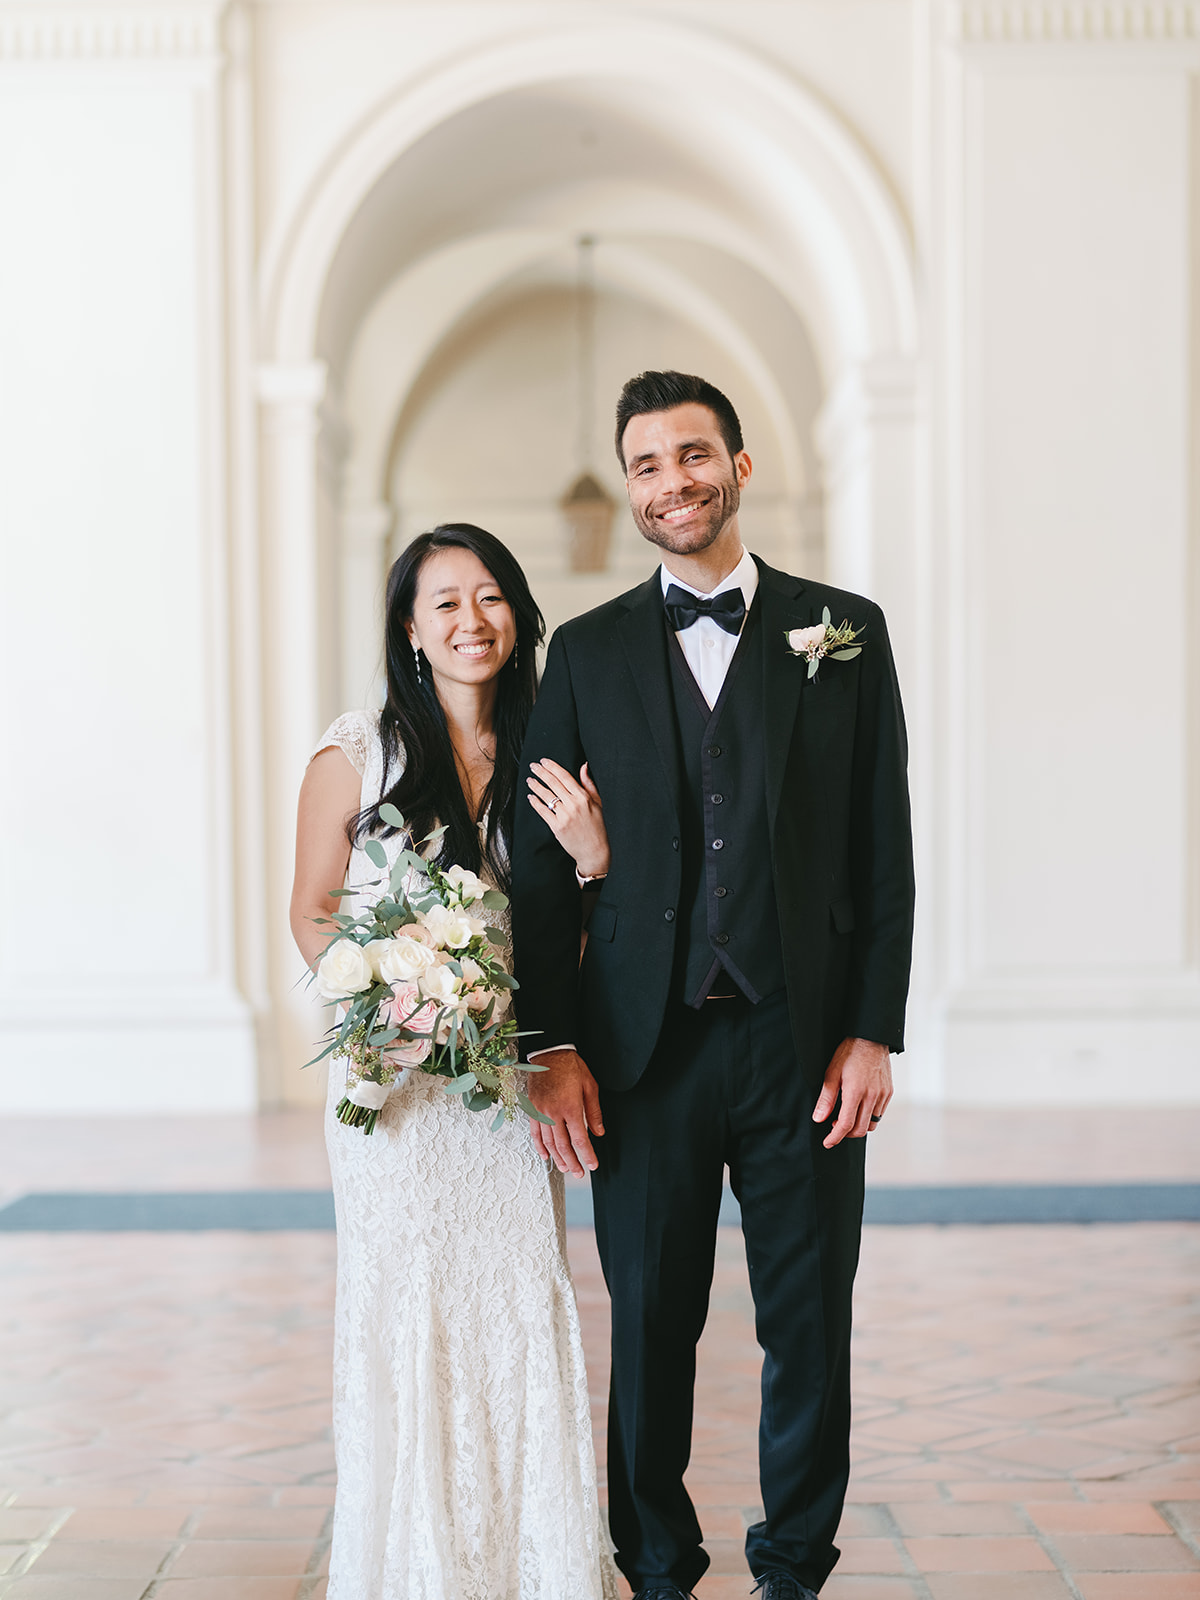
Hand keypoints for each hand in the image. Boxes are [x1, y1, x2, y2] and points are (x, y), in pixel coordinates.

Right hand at [525, 1048, 603, 1174]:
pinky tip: (545, 1155)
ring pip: (548, 1142)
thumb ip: (594, 1111)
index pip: (580, 1139)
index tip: (592, 1165)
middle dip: (572, 1162)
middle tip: (579, 1172)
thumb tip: (599, 1132)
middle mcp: (553, 1112)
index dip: (587, 1155)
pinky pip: (534, 1132)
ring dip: (557, 1158)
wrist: (549, 1053)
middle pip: (563, 1145)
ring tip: (565, 1168)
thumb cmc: (570, 1066)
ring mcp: (540, 1112)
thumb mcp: (589, 1085)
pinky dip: (540, 1146)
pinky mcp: (532, 1109)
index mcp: (570, 1106)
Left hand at [526, 758, 609, 878]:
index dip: (552, 767)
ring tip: (529, 780)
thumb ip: (589, 784)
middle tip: (533, 766)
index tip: (544, 761)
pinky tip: (531, 797)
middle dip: (541, 772)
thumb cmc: (599, 827)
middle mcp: (573, 805)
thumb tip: (584, 766)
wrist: (595, 851)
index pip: (565, 776)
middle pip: (553, 783)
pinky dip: (535, 803)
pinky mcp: (557, 827)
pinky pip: (543, 811)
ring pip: (546, 796)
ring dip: (536, 786)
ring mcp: (564, 816)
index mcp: (584, 797)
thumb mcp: (599, 803)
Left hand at [812, 1037, 892, 1148]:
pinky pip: (879, 1113)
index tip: (827, 1142)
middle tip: (835, 1126)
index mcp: (856, 1092)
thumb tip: (819, 1119)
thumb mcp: (831, 1073)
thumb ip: (826, 1099)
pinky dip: (868, 1116)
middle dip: (846, 1134)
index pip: (846, 1125)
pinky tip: (859, 1107)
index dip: (835, 1137)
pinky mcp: (889, 1092)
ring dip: (858, 1126)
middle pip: (860, 1129)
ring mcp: (883, 1095)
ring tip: (846, 1116)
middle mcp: (872, 1096)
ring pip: (871, 1123)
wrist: (871, 1038)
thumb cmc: (849, 1052)